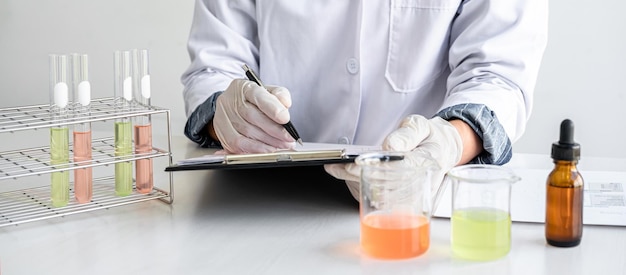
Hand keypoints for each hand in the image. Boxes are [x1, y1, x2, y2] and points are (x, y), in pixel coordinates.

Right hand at [213, 79, 295, 152]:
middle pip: (252, 116)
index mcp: (244, 87)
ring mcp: (224, 117)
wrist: (231, 107)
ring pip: (247, 132)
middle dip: (274, 130)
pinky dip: (256, 149)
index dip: (272, 108)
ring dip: (268, 141)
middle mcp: (231, 101)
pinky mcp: (222, 133)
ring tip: (283, 145)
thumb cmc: (253, 100)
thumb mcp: (268, 91)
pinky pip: (239, 144)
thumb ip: (279, 94)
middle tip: (289, 137)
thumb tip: (285, 103)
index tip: (286, 118)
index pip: (258, 95)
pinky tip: (268, 149)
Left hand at [324, 115, 462, 200]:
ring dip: (355, 183)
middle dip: (357, 175)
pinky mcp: (403, 201)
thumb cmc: (430, 137)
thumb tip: (390, 146)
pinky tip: (347, 177)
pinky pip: (380, 201)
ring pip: (380, 196)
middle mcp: (420, 182)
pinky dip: (361, 189)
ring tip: (335, 169)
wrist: (442, 151)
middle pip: (386, 185)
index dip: (375, 167)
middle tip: (335, 166)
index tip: (354, 162)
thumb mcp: (421, 126)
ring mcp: (412, 195)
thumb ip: (407, 134)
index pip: (400, 169)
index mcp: (428, 162)